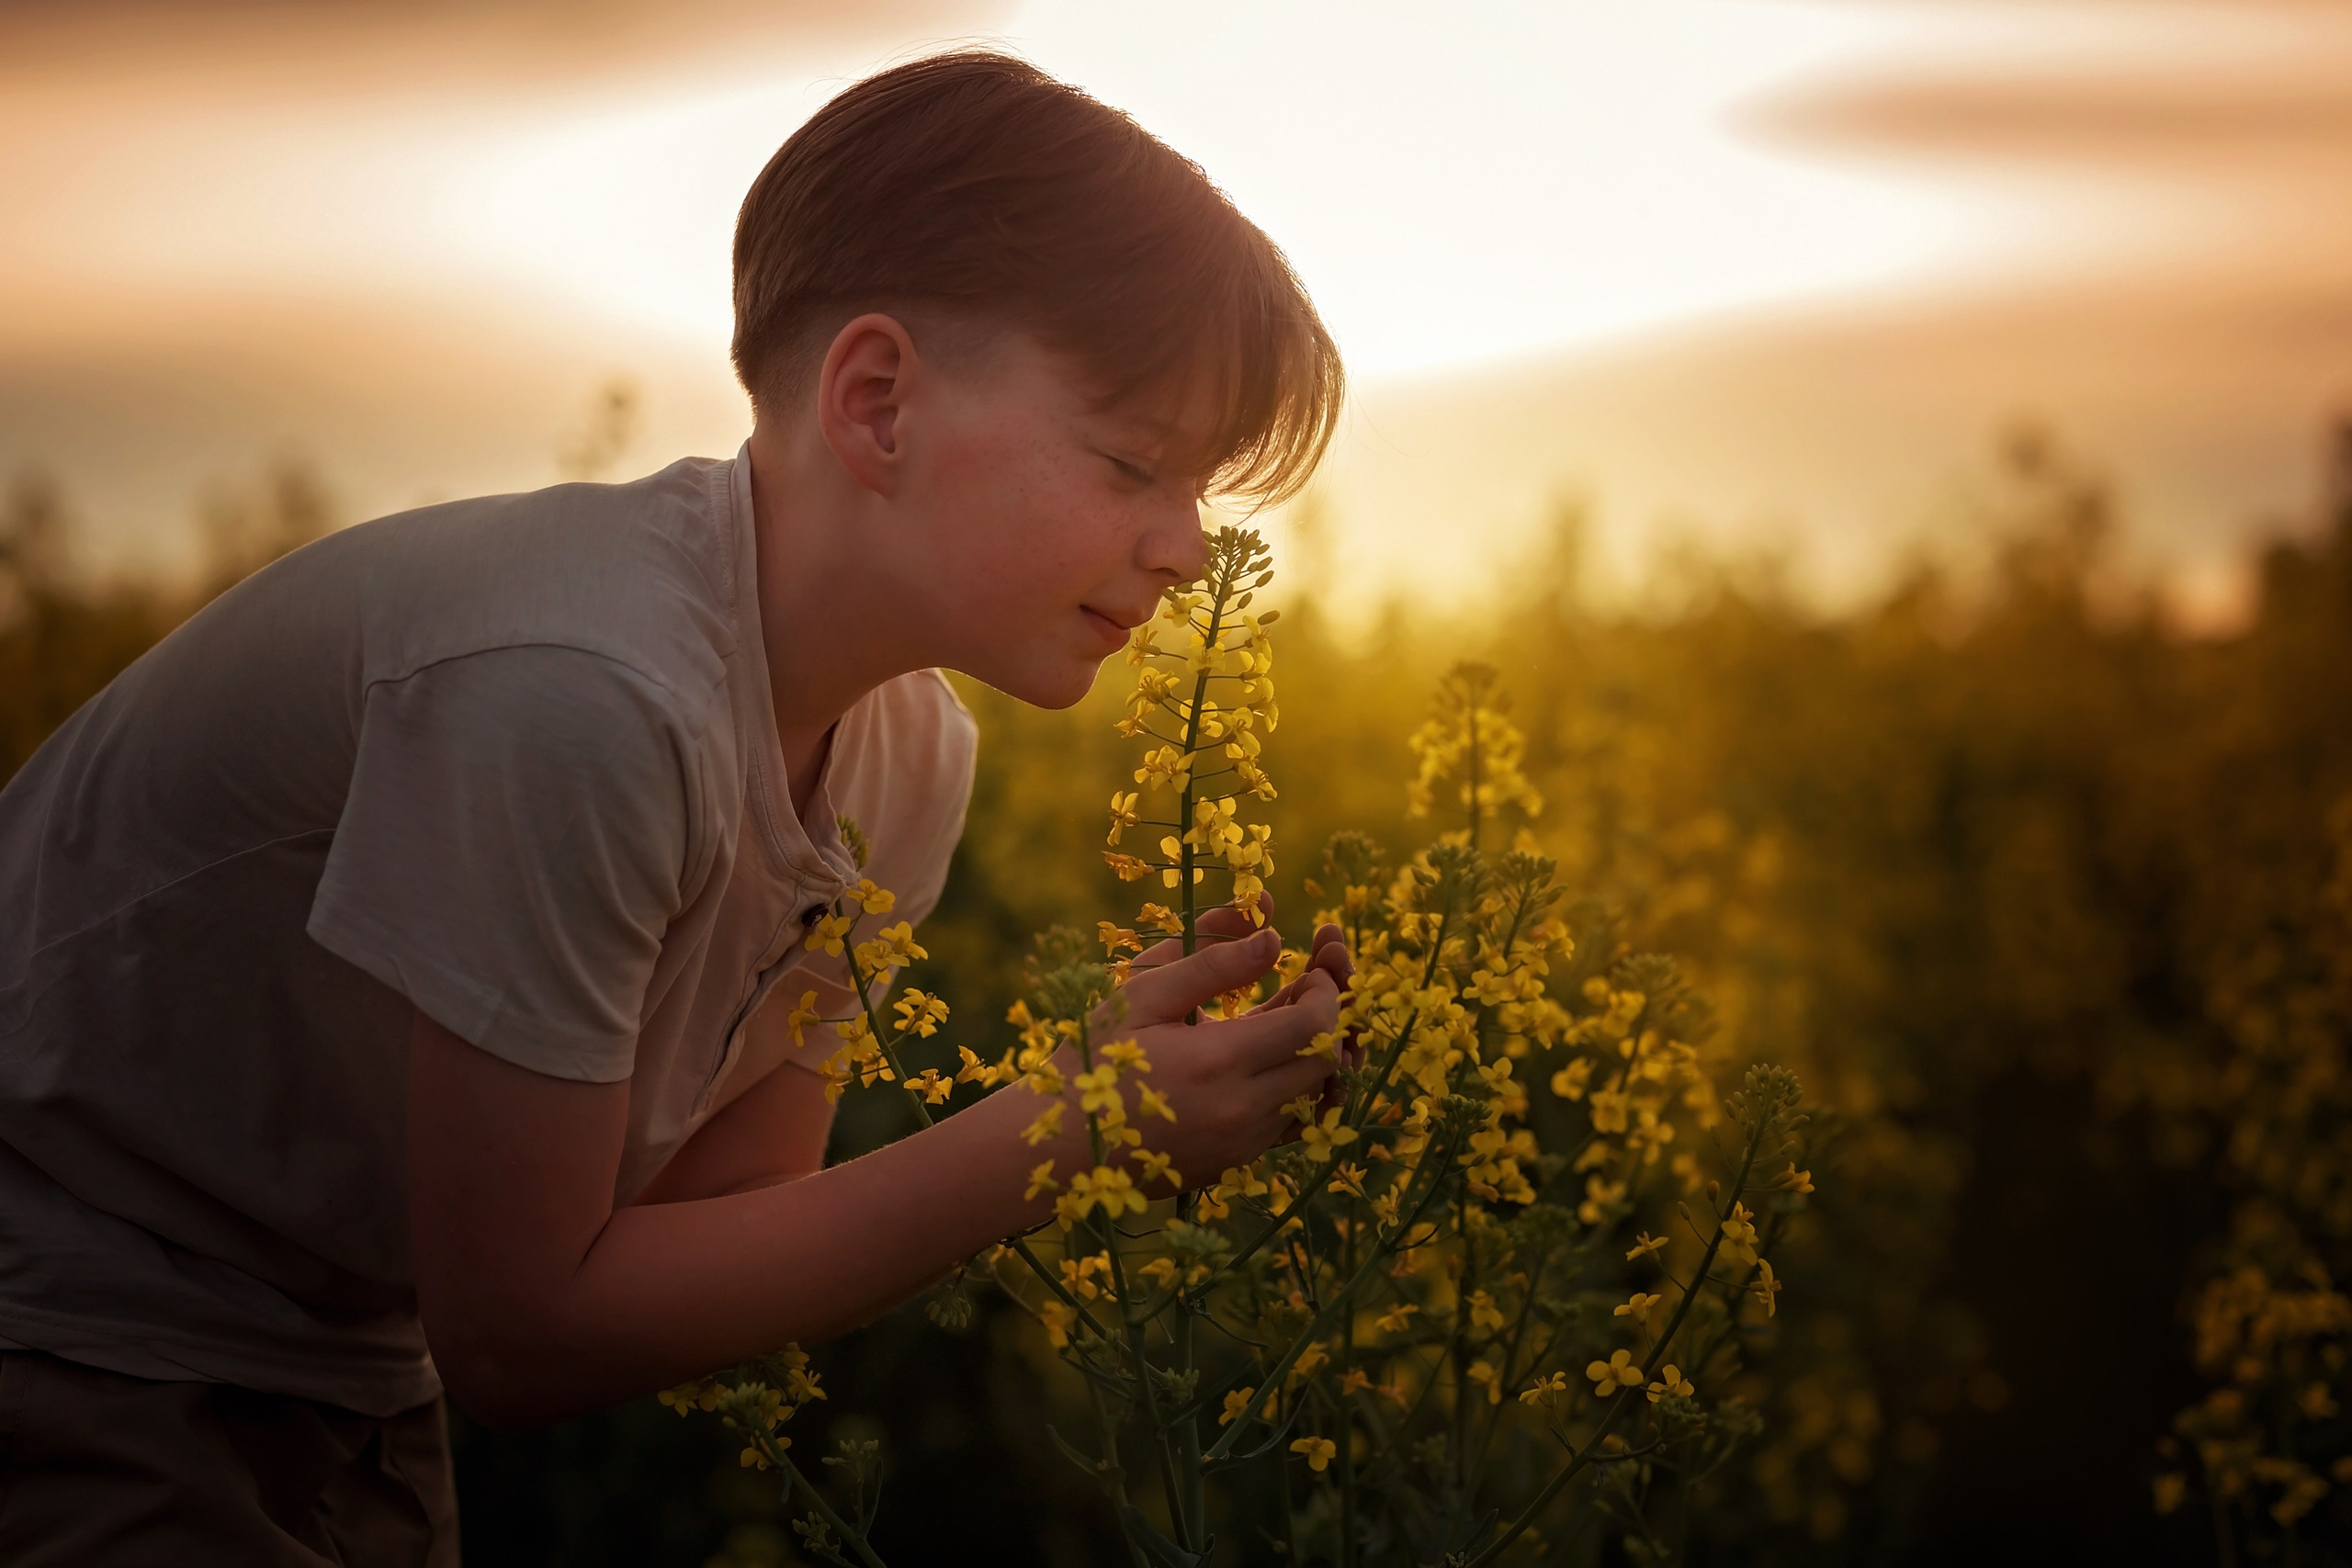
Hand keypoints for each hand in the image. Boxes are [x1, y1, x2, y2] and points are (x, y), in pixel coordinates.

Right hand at [1066, 918, 1343, 1181]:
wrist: (1060, 1146)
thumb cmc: (1093, 1059)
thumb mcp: (1143, 996)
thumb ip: (1211, 962)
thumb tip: (1274, 935)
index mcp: (1219, 1061)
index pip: (1313, 1025)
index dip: (1327, 991)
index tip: (1312, 966)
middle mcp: (1242, 1111)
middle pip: (1326, 1064)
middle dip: (1331, 1019)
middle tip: (1309, 986)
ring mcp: (1243, 1144)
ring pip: (1316, 1098)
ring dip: (1318, 1055)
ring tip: (1293, 1017)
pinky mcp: (1236, 1162)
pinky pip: (1293, 1125)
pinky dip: (1299, 1089)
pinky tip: (1276, 1059)